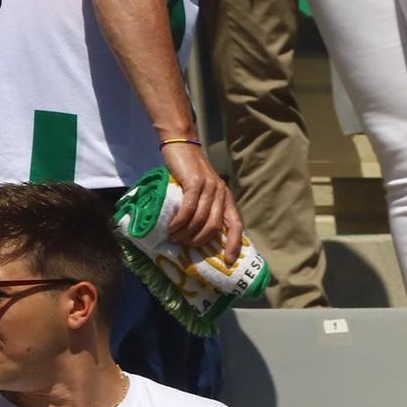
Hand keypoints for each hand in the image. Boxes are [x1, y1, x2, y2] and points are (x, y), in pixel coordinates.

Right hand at [161, 140, 242, 262]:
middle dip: (198, 241)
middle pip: (214, 227)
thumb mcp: (201, 189)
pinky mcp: (194, 183)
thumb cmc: (188, 170)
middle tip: (184, 245)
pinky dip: (179, 222)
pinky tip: (171, 228)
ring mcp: (209, 188)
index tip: (229, 261)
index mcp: (225, 197)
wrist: (181, 144)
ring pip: (200, 220)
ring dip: (186, 234)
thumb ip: (202, 205)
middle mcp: (221, 193)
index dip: (234, 244)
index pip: (236, 224)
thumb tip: (194, 231)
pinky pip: (189, 209)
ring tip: (174, 238)